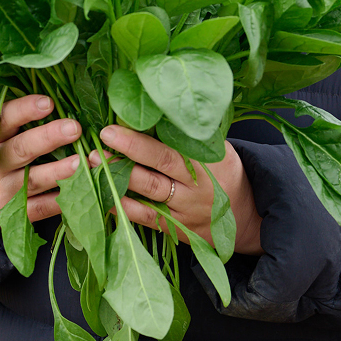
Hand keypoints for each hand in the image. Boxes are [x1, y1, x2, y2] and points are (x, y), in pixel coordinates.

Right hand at [0, 94, 82, 243]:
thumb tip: (59, 90)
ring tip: (82, 160)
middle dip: (48, 138)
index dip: (25, 110)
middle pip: (21, 149)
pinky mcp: (16, 215)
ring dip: (59, 170)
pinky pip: (41, 209)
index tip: (48, 102)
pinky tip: (82, 190)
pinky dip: (61, 201)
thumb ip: (19, 119)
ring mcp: (6, 192)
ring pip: (34, 180)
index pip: (5, 120)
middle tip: (74, 127)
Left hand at [96, 125, 262, 255]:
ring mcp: (186, 210)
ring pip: (149, 193)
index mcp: (207, 160)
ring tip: (94, 164)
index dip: (139, 140)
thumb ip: (189, 136)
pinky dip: (123, 208)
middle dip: (126, 153)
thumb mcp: (217, 149)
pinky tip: (104, 196)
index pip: (170, 148)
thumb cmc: (225, 172)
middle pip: (158, 167)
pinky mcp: (176, 229)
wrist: (246, 214)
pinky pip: (146, 218)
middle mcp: (197, 186)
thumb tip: (152, 110)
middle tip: (99, 141)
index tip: (113, 128)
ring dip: (118, 178)